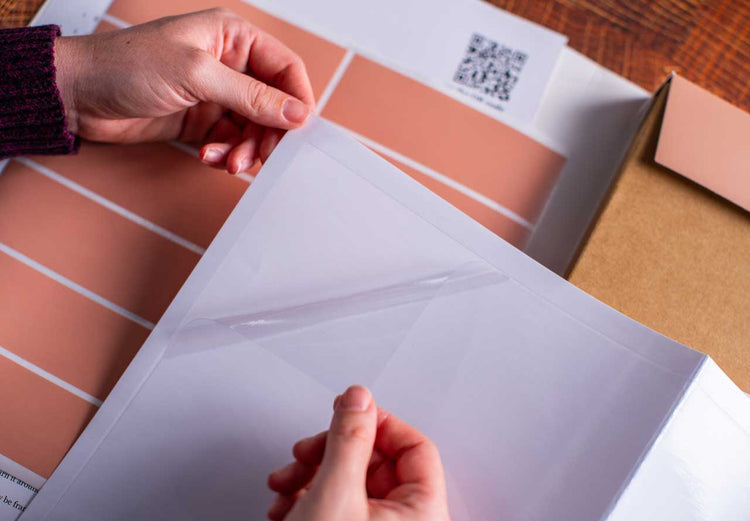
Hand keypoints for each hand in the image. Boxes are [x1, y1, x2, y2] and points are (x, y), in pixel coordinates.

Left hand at [53, 8, 314, 172]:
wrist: (78, 95)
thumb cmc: (126, 66)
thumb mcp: (196, 75)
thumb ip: (251, 96)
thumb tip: (297, 113)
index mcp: (233, 37)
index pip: (285, 68)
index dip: (297, 101)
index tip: (299, 132)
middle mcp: (229, 64)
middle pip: (273, 104)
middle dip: (269, 133)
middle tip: (260, 156)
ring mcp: (215, 94)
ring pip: (254, 128)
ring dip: (246, 149)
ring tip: (229, 162)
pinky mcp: (201, 120)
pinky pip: (231, 141)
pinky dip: (226, 154)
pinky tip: (209, 156)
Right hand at [267, 386, 450, 520]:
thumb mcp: (336, 493)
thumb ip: (348, 439)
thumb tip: (358, 397)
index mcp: (423, 512)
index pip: (415, 446)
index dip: (378, 422)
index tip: (347, 413)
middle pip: (374, 461)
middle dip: (328, 452)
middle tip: (306, 451)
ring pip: (348, 481)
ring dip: (309, 475)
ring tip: (286, 484)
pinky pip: (336, 505)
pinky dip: (308, 498)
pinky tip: (286, 506)